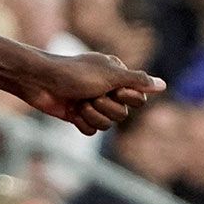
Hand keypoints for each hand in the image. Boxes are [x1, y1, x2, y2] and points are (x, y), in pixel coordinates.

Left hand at [23, 51, 162, 134]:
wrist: (40, 81)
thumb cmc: (74, 73)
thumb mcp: (110, 75)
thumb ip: (138, 81)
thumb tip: (163, 85)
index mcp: (117, 76)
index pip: (138, 98)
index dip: (127, 98)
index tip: (113, 89)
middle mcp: (107, 89)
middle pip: (123, 114)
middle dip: (107, 108)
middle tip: (91, 95)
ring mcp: (93, 103)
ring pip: (108, 124)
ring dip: (93, 115)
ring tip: (79, 103)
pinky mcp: (79, 115)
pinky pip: (92, 131)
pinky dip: (83, 123)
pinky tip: (72, 112)